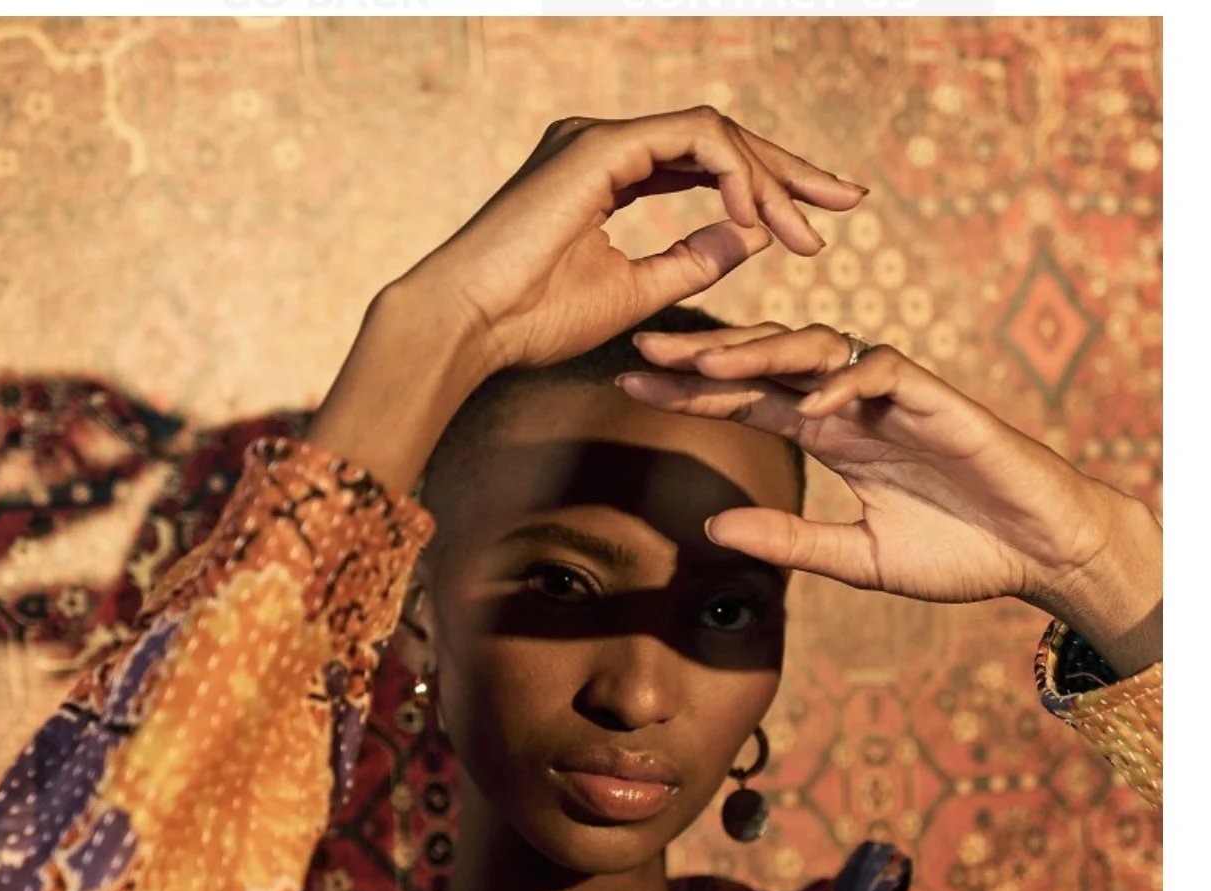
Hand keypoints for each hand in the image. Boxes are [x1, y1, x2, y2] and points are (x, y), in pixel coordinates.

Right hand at [408, 109, 867, 376]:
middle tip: (849, 201)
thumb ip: (692, 261)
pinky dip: (735, 176)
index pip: (707, 165)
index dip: (767, 191)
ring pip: (716, 135)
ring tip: (808, 230)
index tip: (815, 229)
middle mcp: (608, 144)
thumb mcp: (634, 295)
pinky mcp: (602, 146)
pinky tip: (759, 220)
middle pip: (722, 141)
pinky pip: (695, 141)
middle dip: (790, 171)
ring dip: (771, 180)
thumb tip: (752, 237)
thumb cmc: (532, 322)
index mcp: (610, 174)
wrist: (469, 326)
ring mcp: (603, 137)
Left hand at [618, 323, 1161, 674]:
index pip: (748, 399)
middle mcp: (854, 404)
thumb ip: (787, 540)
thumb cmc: (956, 554)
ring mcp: (896, 397)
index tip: (632, 386)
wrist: (1038, 554)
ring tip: (707, 362)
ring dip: (761, 353)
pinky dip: (844, 384)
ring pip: (817, 349)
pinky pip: (884, 373)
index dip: (692, 390)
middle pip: (768, 361)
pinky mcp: (940, 400)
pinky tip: (807, 405)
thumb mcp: (854, 559)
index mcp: (831, 434)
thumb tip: (709, 527)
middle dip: (706, 354)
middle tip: (642, 351)